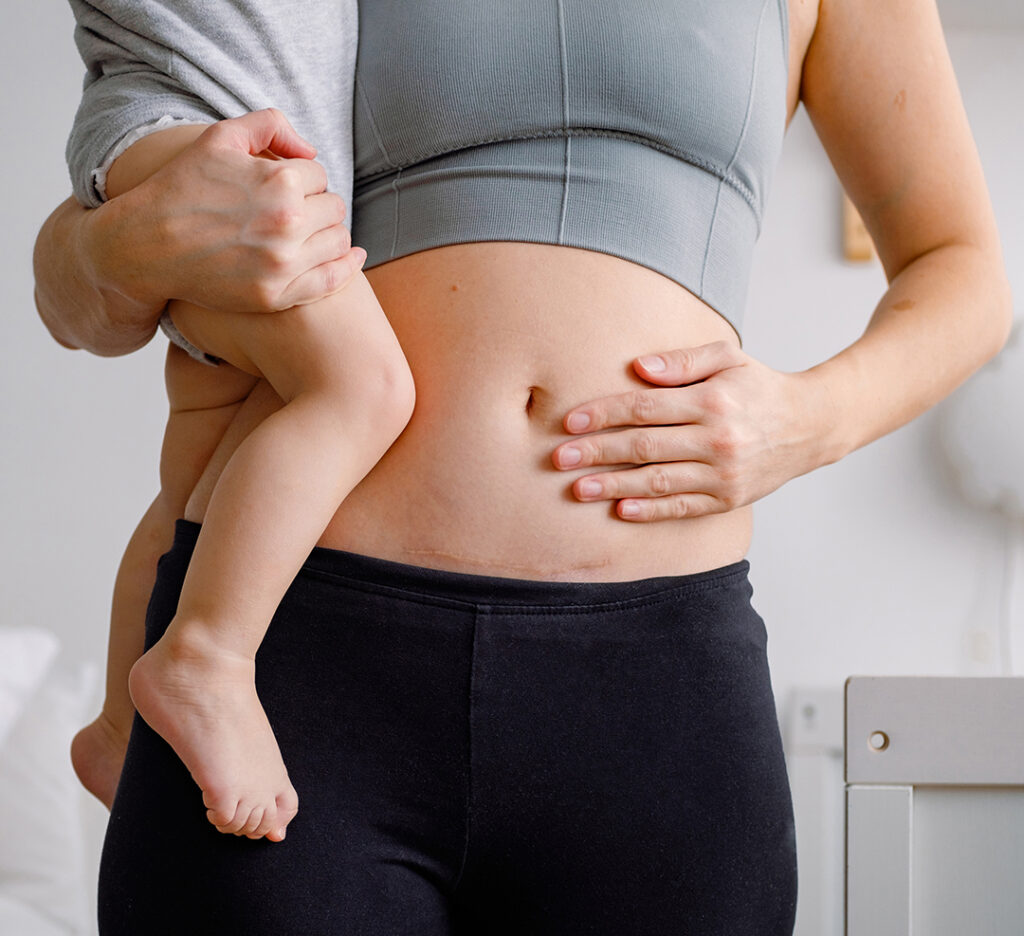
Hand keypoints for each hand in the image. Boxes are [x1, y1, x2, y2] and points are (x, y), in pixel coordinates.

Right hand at [95, 108, 364, 314]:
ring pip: (338, 240)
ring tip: (306, 231)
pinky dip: (347, 265)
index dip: (300, 178)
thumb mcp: (220, 137)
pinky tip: (351, 256)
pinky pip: (333, 279)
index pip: (318, 174)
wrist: (145, 246)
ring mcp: (284, 263)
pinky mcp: (277, 294)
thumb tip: (310, 149)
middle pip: (333, 207)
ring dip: (328, 232)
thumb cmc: (182, 188)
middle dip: (316, 204)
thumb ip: (271, 125)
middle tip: (291, 211)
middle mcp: (287, 223)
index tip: (279, 187)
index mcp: (279, 181)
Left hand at [551, 341, 835, 520]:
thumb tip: (636, 367)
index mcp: (712, 400)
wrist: (811, 425)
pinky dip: (650, 511)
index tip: (570, 422)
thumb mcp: (728, 357)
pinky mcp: (727, 499)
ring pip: (657, 482)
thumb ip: (682, 361)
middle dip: (597, 452)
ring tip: (578, 488)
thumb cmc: (759, 387)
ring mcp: (723, 474)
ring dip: (613, 486)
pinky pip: (682, 507)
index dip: (603, 415)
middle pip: (644, 447)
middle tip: (559, 458)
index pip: (645, 408)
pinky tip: (620, 509)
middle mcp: (717, 439)